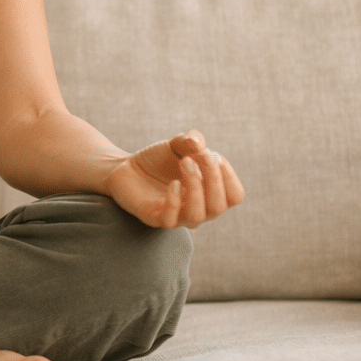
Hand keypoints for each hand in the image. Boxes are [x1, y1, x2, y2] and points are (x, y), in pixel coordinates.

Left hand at [103, 130, 244, 228]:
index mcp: (210, 195)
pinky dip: (174, 201)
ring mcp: (176, 217)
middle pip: (219, 206)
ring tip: (184, 162)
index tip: (212, 154)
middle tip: (200, 156)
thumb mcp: (177, 145)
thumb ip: (191, 140)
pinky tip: (173, 183)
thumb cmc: (158, 160)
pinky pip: (170, 219)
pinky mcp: (153, 218)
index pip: (234, 196)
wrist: (126, 167)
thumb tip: (197, 144)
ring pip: (197, 215)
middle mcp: (198, 209)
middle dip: (213, 177)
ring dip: (195, 186)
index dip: (228, 175)